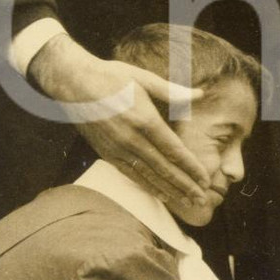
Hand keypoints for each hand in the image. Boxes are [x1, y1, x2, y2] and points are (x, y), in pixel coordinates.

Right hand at [29, 33, 209, 203]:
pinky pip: (131, 175)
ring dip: (169, 191)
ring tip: (187, 202)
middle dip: (185, 186)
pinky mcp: (107, 153)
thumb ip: (173, 91)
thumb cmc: (111, 77)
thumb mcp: (144, 78)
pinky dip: (148, 186)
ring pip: (148, 176)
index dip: (191, 168)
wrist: (74, 83)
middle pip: (164, 169)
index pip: (174, 151)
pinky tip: (161, 195)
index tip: (205, 180)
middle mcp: (132, 139)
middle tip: (202, 200)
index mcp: (144, 120)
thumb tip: (200, 94)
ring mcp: (118, 149)